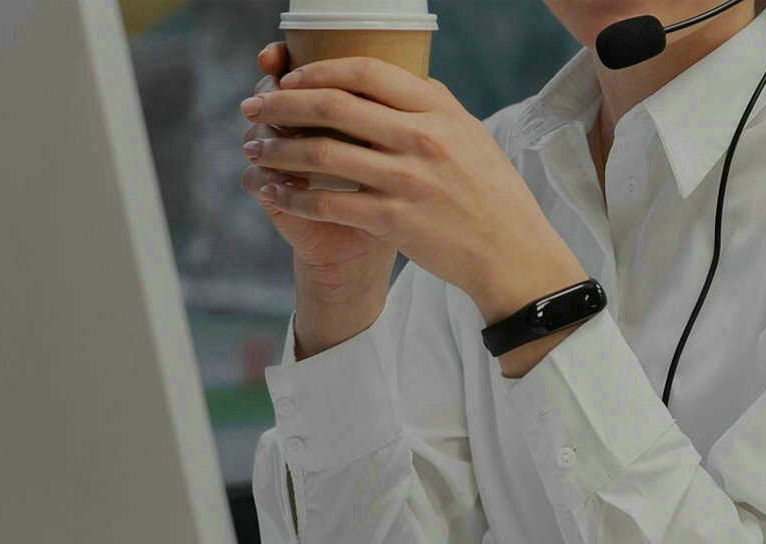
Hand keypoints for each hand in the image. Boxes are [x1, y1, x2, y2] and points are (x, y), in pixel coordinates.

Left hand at [241, 57, 587, 329]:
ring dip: (279, 149)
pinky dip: (294, 196)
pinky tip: (278, 193)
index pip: (368, 72)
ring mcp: (406, 181)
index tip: (290, 77)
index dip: (319, 69)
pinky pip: (328, 202)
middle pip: (335, 106)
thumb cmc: (492, 192)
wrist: (511, 253)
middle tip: (254, 106)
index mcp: (439, 112)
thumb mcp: (472, 135)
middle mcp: (422, 140)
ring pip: (322, 153)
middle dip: (283, 103)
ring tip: (257, 148)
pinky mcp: (393, 220)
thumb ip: (432, 105)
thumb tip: (395, 79)